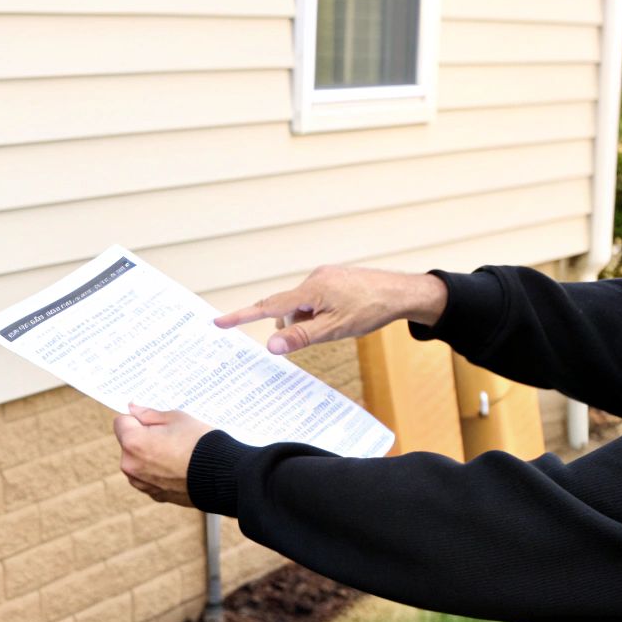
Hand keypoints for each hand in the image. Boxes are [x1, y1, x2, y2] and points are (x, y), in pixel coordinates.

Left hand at [112, 404, 213, 506]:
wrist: (223, 476)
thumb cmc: (200, 443)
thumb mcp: (176, 418)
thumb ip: (149, 414)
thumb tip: (133, 409)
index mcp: (132, 443)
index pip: (121, 422)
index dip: (137, 418)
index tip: (152, 419)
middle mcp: (131, 465)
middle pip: (128, 443)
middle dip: (143, 437)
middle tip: (170, 435)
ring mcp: (142, 483)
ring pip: (138, 462)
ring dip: (150, 456)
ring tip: (177, 452)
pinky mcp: (155, 495)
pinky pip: (151, 477)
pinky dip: (159, 472)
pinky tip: (179, 467)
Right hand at [214, 265, 448, 355]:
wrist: (402, 292)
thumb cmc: (371, 310)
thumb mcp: (334, 330)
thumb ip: (300, 337)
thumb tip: (271, 345)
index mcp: (310, 290)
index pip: (268, 306)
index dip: (242, 316)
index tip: (219, 322)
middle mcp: (314, 279)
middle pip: (287, 308)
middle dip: (295, 324)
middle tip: (322, 331)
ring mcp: (325, 277)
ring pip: (303, 305)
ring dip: (310, 319)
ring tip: (340, 324)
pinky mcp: (334, 279)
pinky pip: (316, 299)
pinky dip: (320, 311)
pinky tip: (343, 315)